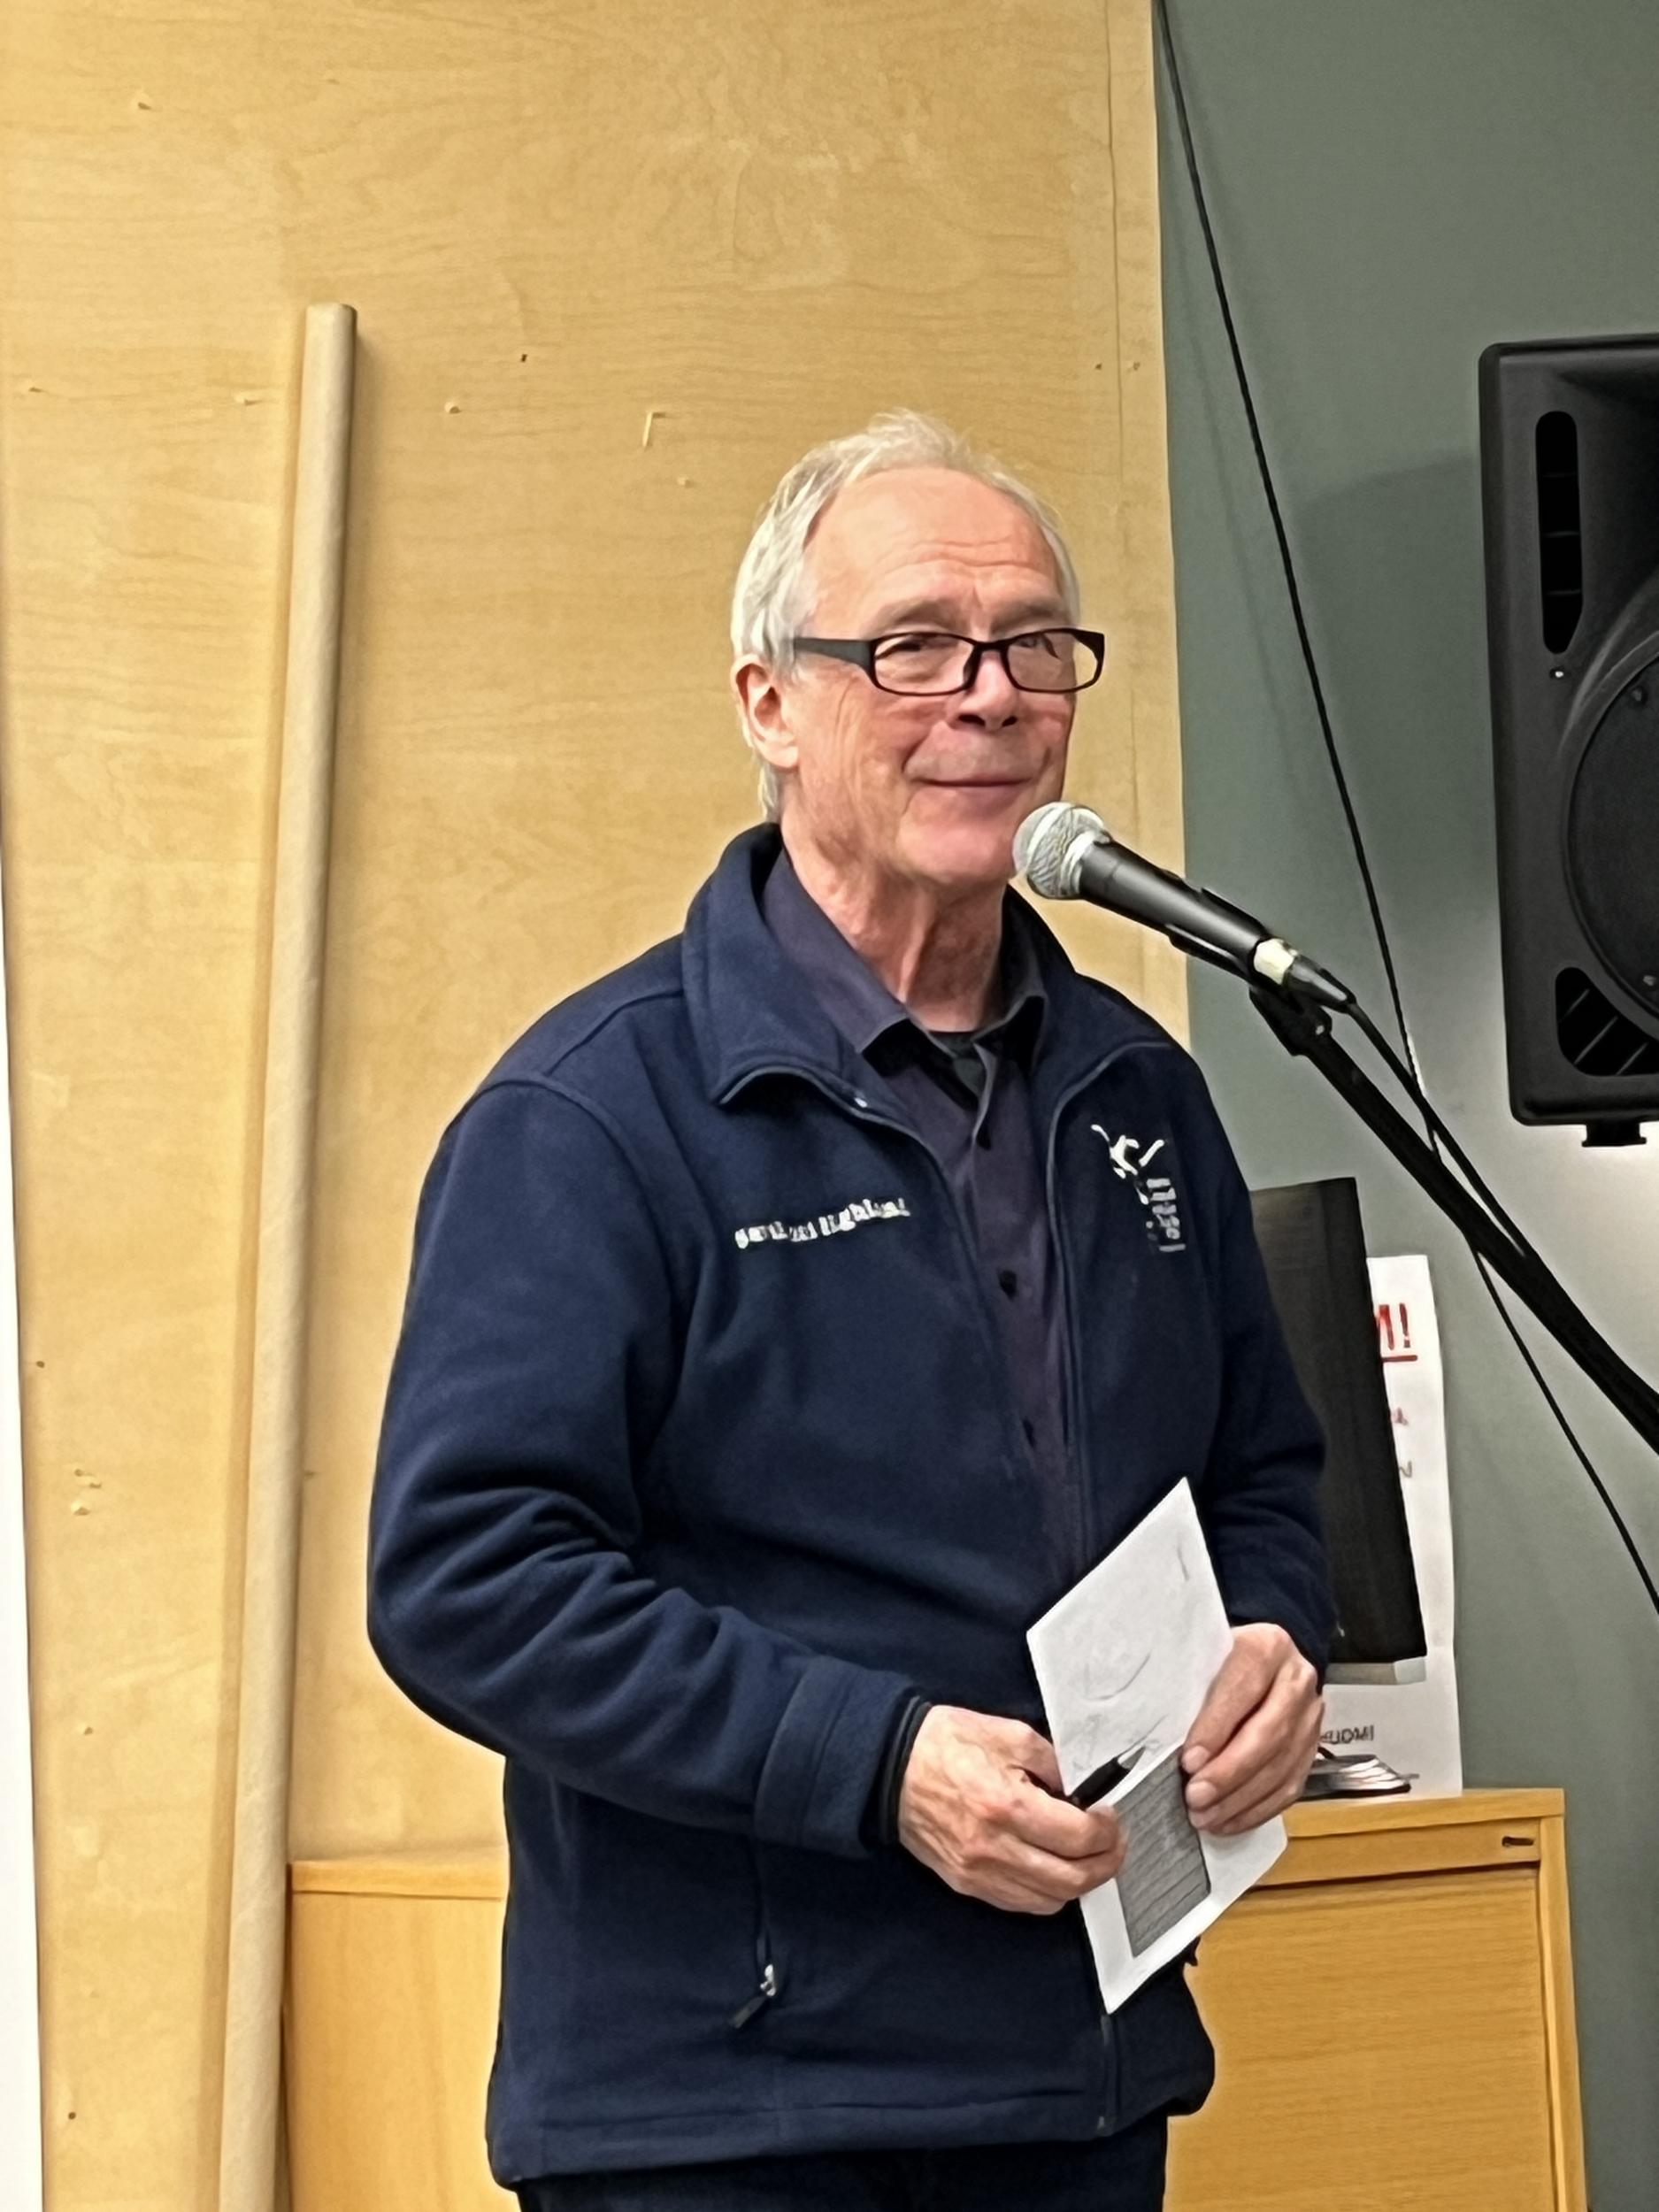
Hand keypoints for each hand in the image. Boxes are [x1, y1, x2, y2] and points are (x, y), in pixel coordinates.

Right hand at [897, 1704, 1124, 1913]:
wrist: (889, 1766)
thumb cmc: (944, 1744)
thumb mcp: (1007, 1733)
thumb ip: (1051, 1761)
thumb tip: (1081, 1788)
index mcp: (1005, 1805)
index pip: (1077, 1837)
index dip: (1106, 1829)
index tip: (1109, 1814)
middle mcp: (994, 1848)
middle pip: (1072, 1879)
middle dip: (1106, 1862)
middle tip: (1113, 1841)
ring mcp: (979, 1872)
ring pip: (1050, 1900)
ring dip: (1080, 1882)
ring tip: (1088, 1856)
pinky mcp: (968, 1884)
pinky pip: (1022, 1903)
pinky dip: (1048, 1892)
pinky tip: (1054, 1868)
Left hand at [1182, 1623, 1321, 1835]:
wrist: (1268, 1658)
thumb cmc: (1222, 1658)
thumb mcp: (1206, 1654)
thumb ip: (1192, 1682)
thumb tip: (1160, 1729)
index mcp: (1268, 1646)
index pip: (1243, 1689)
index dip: (1216, 1728)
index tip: (1189, 1760)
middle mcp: (1297, 1681)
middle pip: (1269, 1733)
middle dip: (1229, 1772)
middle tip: (1195, 1797)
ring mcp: (1311, 1717)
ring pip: (1281, 1766)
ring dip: (1241, 1799)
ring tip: (1205, 1816)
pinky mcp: (1312, 1749)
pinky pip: (1290, 1787)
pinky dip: (1257, 1810)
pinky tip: (1228, 1821)